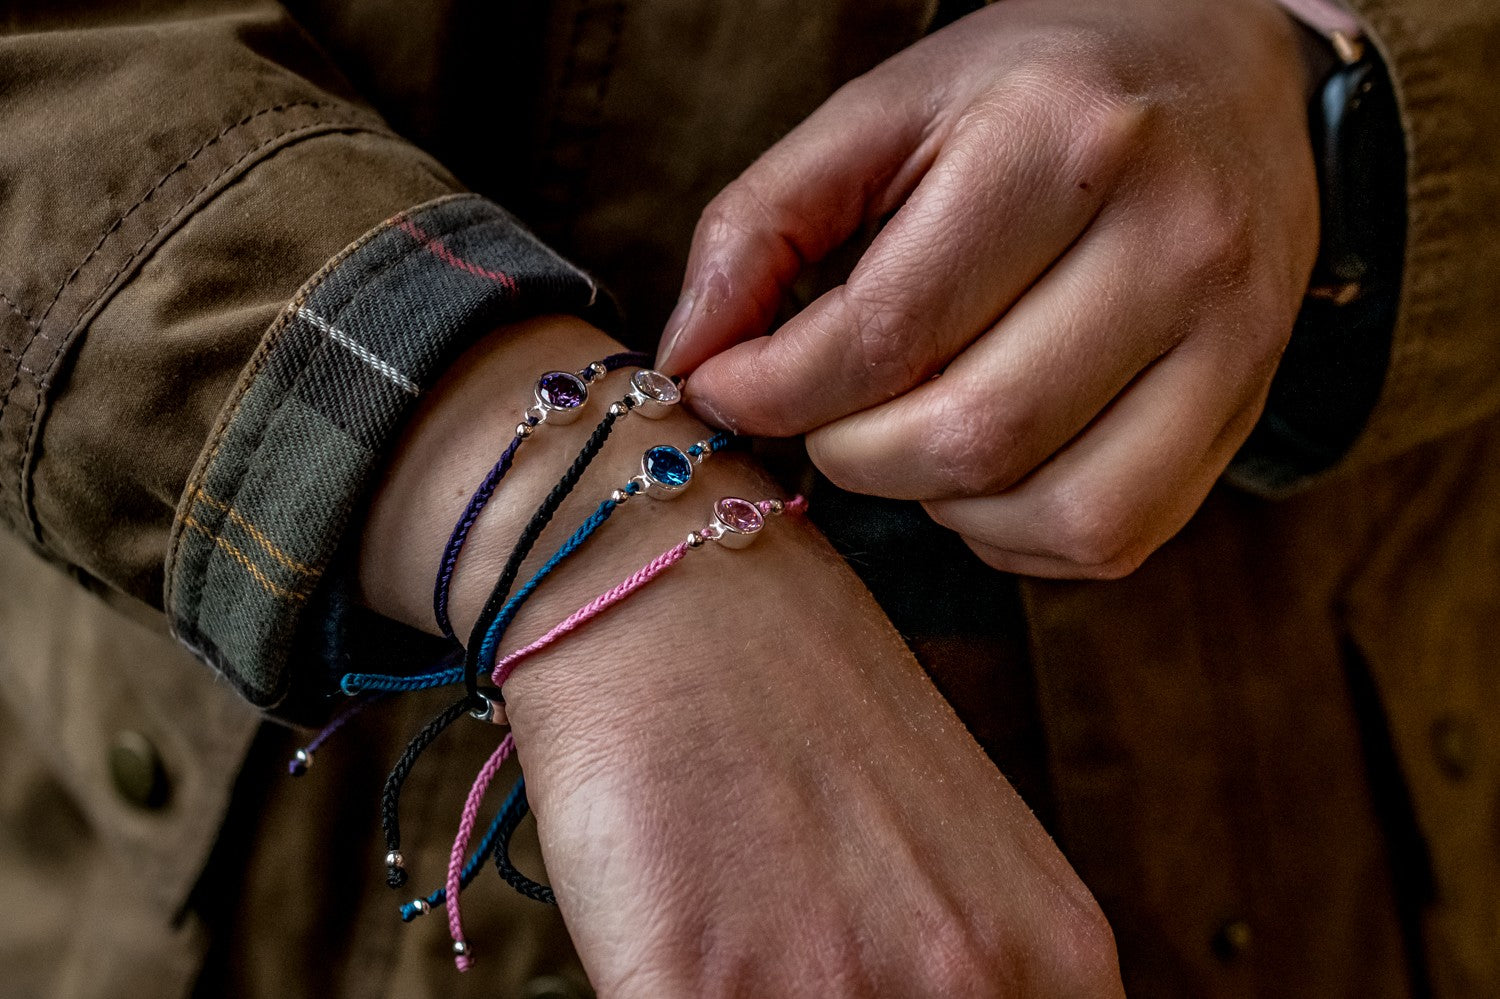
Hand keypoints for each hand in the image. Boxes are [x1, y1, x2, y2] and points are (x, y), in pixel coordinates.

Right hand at [359, 317, 1122, 995]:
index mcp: (1054, 959)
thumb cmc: (804, 713)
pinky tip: (675, 955)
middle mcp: (969, 984)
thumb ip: (968, 975)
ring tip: (747, 960)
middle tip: (796, 970)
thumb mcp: (946, 856)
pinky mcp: (695, 985)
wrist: (675, 592)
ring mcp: (834, 988)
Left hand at [659, 0, 1320, 578]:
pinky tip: (989, 461)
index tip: (725, 389)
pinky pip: (1109, 537)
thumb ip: (765, 221)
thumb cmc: (1032, 94)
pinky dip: (1015, 531)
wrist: (1223, 75)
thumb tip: (692, 359)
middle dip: (852, 454)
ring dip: (937, 501)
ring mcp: (1231, 338)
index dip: (774, 390)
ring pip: (1050, 509)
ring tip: (911, 428)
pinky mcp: (1246, 410)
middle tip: (823, 415)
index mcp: (1064, 140)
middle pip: (970, 434)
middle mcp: (1173, 242)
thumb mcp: (886, 108)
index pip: (887, 329)